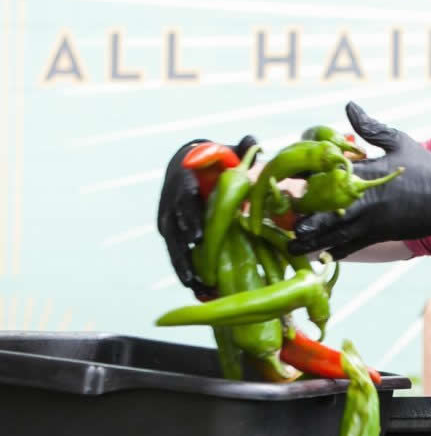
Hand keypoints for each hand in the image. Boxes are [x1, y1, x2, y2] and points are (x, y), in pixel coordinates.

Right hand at [156, 135, 258, 294]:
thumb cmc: (211, 161)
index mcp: (183, 183)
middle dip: (185, 255)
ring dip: (185, 270)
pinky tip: (199, 292)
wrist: (186, 166)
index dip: (189, 219)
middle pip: (175, 232)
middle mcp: (171, 204)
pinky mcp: (173, 236)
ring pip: (174, 249)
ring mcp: (169, 222)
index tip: (197, 236)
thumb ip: (241, 148)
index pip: (183, 201)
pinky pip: (178, 256)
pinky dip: (188, 273)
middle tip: (196, 275)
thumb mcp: (224, 151)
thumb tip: (255, 142)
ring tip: (198, 289)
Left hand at [289, 103, 430, 257]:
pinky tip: (317, 254)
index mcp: (369, 174)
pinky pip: (351, 246)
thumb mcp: (400, 142)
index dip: (307, 176)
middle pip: (326, 211)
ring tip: (290, 245)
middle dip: (304, 216)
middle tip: (282, 220)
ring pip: (335, 234)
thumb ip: (370, 128)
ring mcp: (372, 222)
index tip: (288, 177)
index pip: (330, 174)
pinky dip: (333, 251)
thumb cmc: (426, 169)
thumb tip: (349, 106)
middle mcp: (367, 201)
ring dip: (312, 240)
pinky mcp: (379, 235)